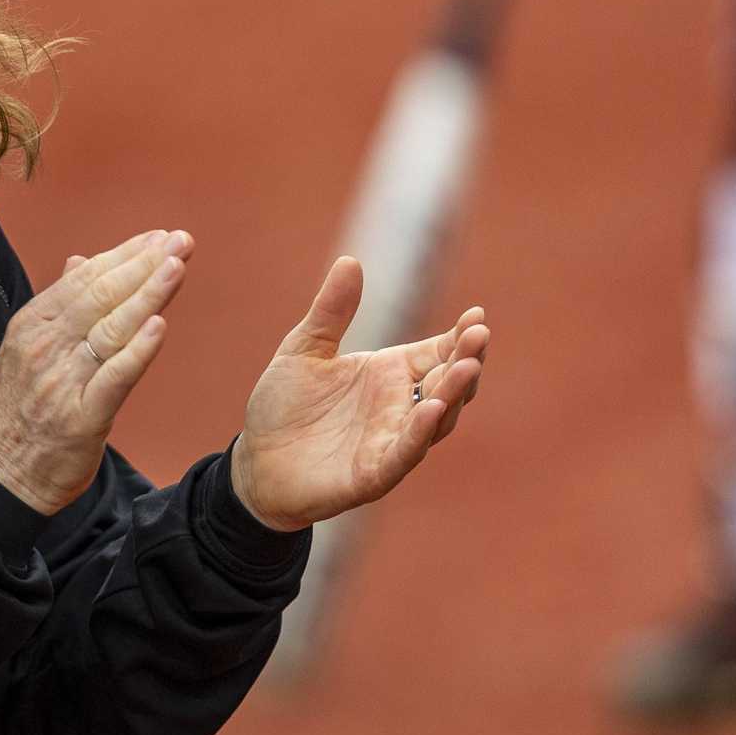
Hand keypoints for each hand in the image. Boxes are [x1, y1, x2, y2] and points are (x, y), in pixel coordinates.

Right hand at [0, 229, 192, 514]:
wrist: (4, 477)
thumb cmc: (22, 411)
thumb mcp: (26, 349)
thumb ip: (57, 305)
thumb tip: (79, 261)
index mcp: (32, 326)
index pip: (84, 279)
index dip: (124, 255)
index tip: (159, 238)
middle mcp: (44, 347)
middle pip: (100, 296)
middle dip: (144, 264)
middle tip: (180, 240)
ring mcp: (62, 381)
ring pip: (110, 329)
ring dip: (147, 294)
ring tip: (177, 266)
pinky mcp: (82, 417)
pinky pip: (114, 377)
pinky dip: (137, 350)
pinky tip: (159, 326)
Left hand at [230, 258, 487, 531]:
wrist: (255, 462)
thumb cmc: (283, 407)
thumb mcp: (304, 349)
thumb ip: (331, 311)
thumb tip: (350, 260)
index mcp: (390, 373)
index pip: (439, 352)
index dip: (460, 337)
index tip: (477, 316)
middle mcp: (400, 407)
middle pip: (447, 383)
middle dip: (467, 360)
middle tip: (480, 336)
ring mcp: (391, 442)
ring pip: (436, 419)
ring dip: (453, 393)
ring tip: (467, 367)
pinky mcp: (374, 474)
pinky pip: (404, 453)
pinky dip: (420, 434)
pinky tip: (432, 409)